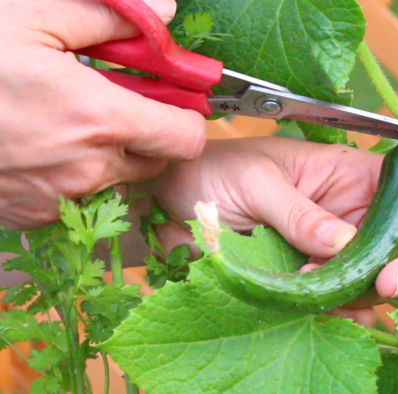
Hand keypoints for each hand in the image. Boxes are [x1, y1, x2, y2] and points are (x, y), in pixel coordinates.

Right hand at [0, 0, 205, 229]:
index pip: (187, 137)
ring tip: (69, 120)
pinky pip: (78, 198)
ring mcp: (60, 198)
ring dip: (109, 154)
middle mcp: (89, 169)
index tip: (174, 98)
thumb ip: (109, 16)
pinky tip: (41, 145)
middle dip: (148, 132)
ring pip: (116, 179)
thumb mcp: (32, 17)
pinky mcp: (33, 216)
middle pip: (155, 159)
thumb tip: (163, 11)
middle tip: (118, 102)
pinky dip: (73, 174)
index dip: (187, 116)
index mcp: (101, 120)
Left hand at [149, 137, 397, 325]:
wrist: (168, 204)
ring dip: (359, 291)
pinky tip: (321, 310)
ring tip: (322, 290)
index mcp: (343, 173)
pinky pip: (338, 301)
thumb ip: (299, 213)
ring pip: (370, 277)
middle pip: (396, 240)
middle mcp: (345, 212)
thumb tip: (343, 243)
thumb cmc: (212, 171)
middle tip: (383, 283)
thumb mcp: (256, 182)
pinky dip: (338, 311)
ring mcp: (328, 250)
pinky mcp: (307, 280)